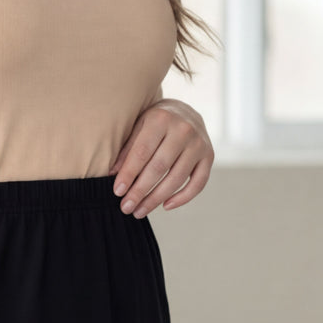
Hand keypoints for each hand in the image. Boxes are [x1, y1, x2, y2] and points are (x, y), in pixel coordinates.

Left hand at [108, 98, 213, 217]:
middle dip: (140, 191)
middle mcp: (183, 130)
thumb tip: (113, 175)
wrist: (184, 111)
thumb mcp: (138, 126)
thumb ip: (127, 149)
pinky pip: (198, 183)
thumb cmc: (154, 122)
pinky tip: (165, 206)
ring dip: (156, 199)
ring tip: (140, 211)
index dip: (129, 174)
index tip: (117, 192)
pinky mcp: (209, 156)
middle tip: (126, 207)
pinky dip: (182, 198)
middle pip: (159, 167)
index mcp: (161, 118)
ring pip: (176, 179)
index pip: (142, 152)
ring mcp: (199, 144)